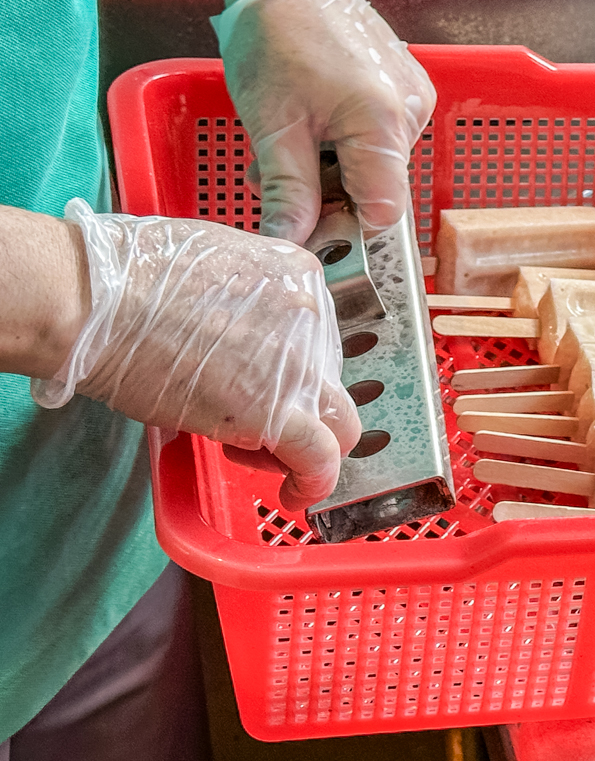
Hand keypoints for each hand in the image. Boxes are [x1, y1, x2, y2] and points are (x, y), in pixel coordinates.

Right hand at [33, 201, 359, 509]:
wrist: (93, 298)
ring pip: (334, 423)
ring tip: (244, 453)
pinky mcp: (277, 411)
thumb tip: (236, 336)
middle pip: (326, 382)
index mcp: (298, 276)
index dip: (289, 371)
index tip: (258, 384)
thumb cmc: (123, 278)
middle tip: (247, 425)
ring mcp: (299, 364)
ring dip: (297, 446)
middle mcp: (312, 317)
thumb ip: (244, 301)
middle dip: (294, 410)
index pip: (318, 340)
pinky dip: (314, 482)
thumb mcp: (213, 264)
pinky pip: (320, 458)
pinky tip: (295, 496)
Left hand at [214, 0, 435, 244]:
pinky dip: (342, 143)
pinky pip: (378, 137)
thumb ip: (289, 191)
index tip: (303, 229)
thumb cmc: (275, 35)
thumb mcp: (273, 125)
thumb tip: (291, 243)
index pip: (383, 213)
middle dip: (325, 195)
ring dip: (328, 170)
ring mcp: (413, 99)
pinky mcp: (404, 88)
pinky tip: (311, 123)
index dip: (343, 228)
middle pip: (377, 189)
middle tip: (274, 176)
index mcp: (385, 123)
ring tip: (285, 143)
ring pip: (374, 165)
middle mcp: (412, 113)